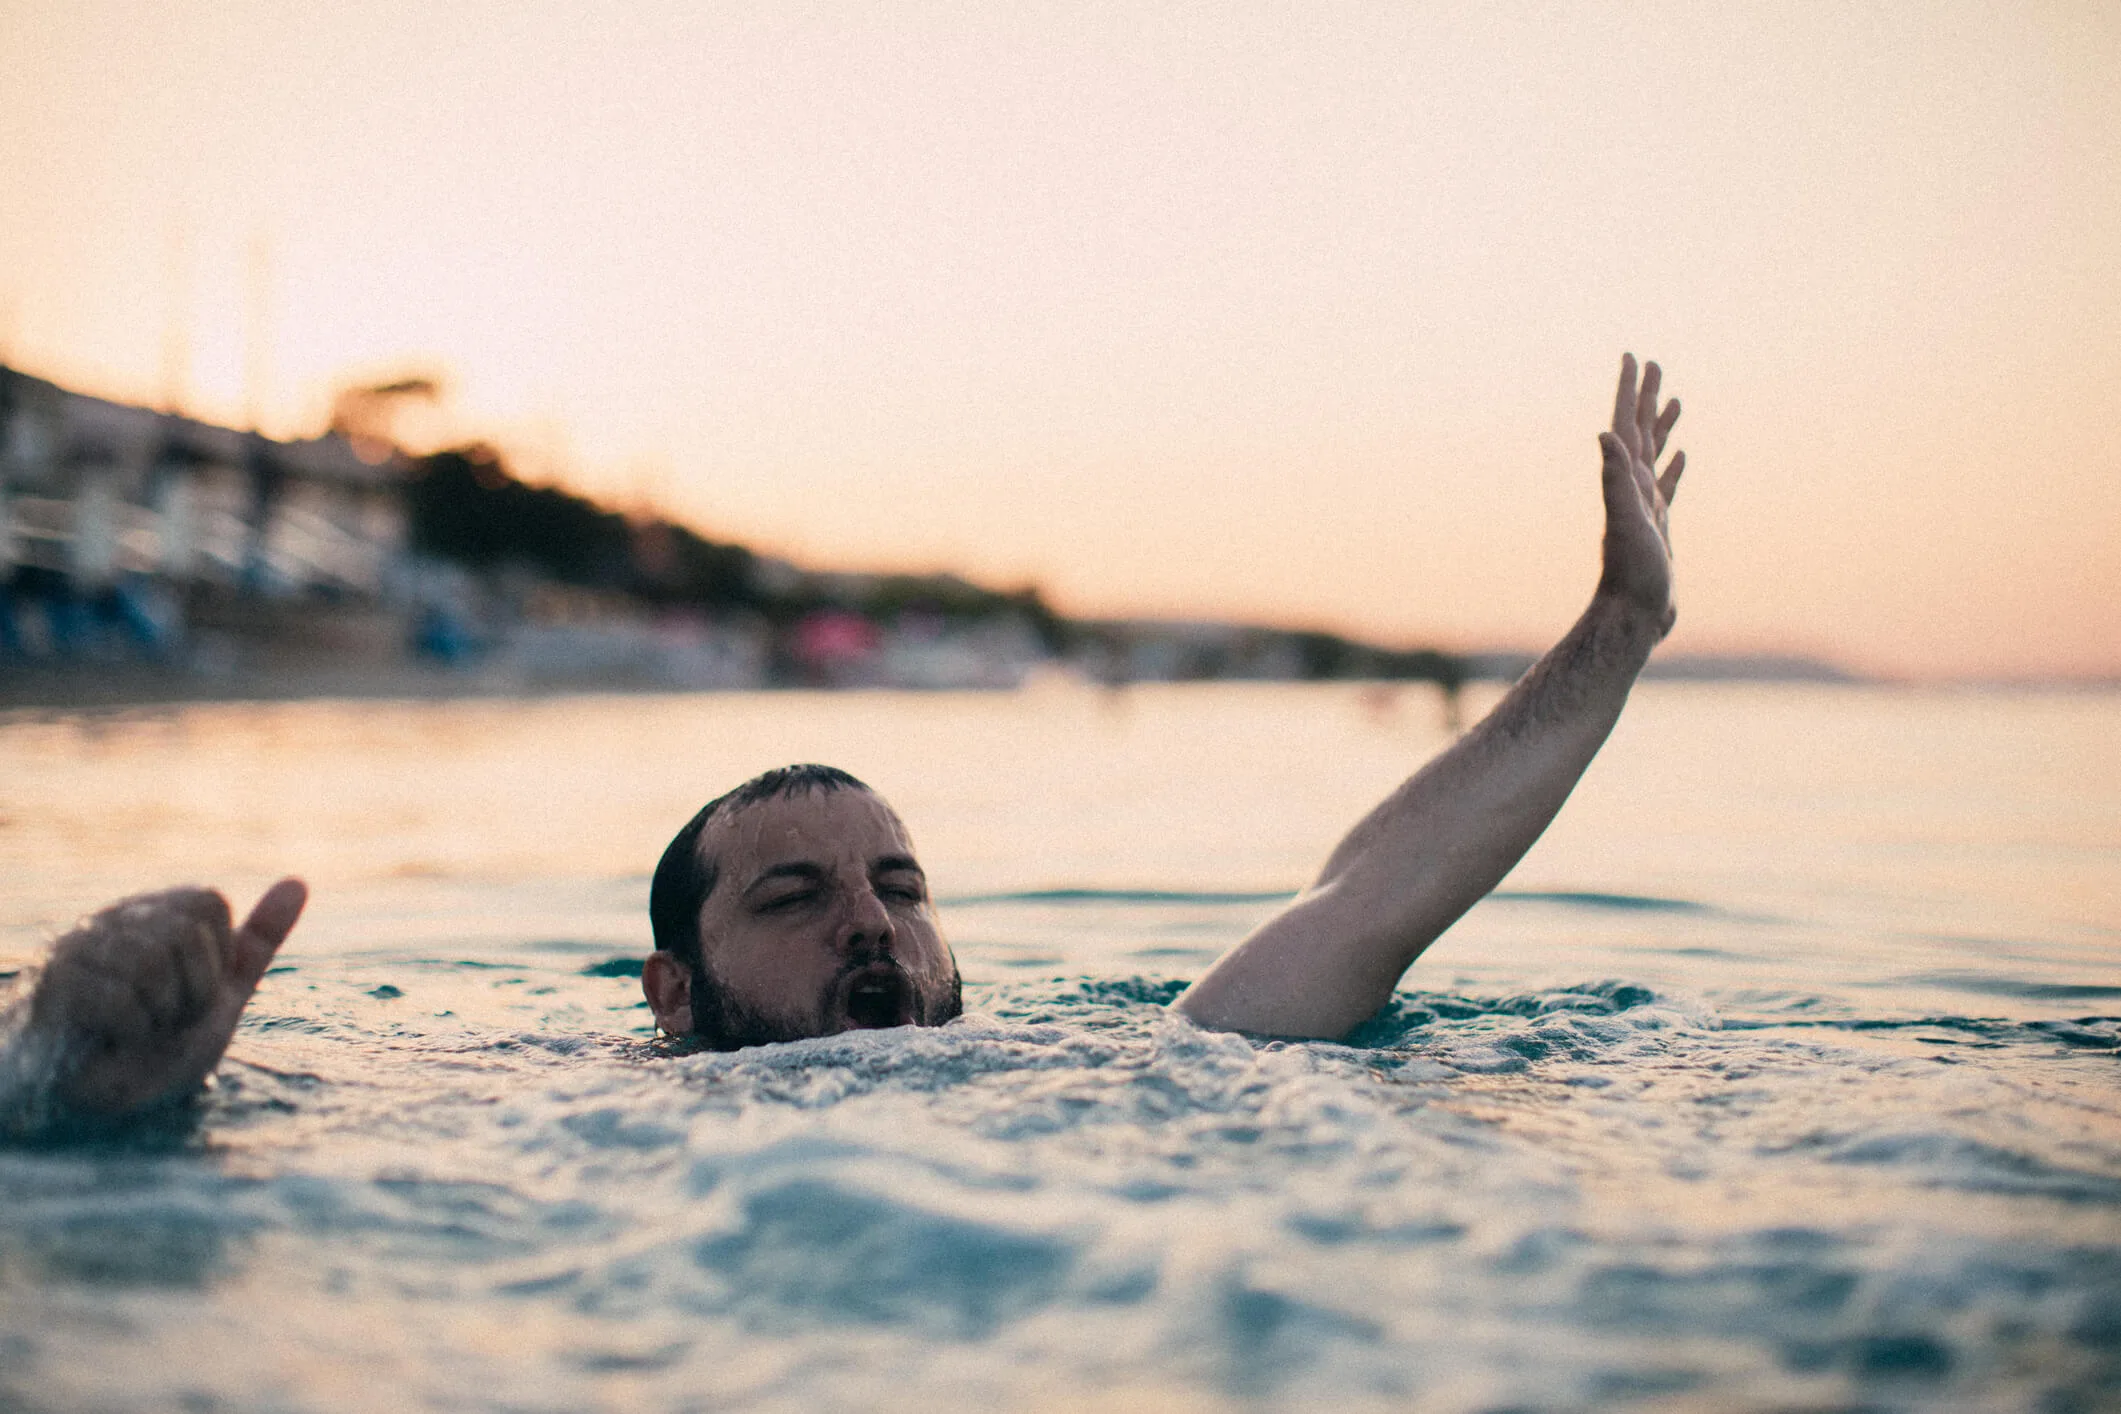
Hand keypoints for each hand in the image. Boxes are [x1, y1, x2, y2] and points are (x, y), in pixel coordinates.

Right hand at [25, 879, 306, 1115]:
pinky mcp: (54, 984)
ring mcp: (78, 949)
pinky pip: (121, 998)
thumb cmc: (161, 1046)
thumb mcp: (222, 992)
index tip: (193, 992)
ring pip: (150, 960)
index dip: (216, 958)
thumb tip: (298, 881)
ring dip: (160, 1013)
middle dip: (192, 990)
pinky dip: (130, 1032)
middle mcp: (112, 921)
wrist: (109, 1107)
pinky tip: (110, 1040)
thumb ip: (257, 941)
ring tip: (137, 1030)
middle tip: (164, 1018)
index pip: (208, 902)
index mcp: (154, 914)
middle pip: (184, 931)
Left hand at [1596, 352, 1685, 634]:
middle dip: (1645, 397)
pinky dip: (1673, 466)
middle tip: (1652, 364)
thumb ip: (1615, 478)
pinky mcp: (1658, 526)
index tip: (1632, 357)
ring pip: (1655, 455)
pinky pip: (1667, 486)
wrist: (1633, 615)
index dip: (1629, 390)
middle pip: (1640, 432)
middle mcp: (1632, 489)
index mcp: (1626, 482)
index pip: (1626, 425)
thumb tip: (1605, 433)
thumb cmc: (1631, 574)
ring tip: (1672, 400)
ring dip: (1661, 426)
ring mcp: (1645, 507)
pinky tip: (1679, 455)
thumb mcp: (1626, 522)